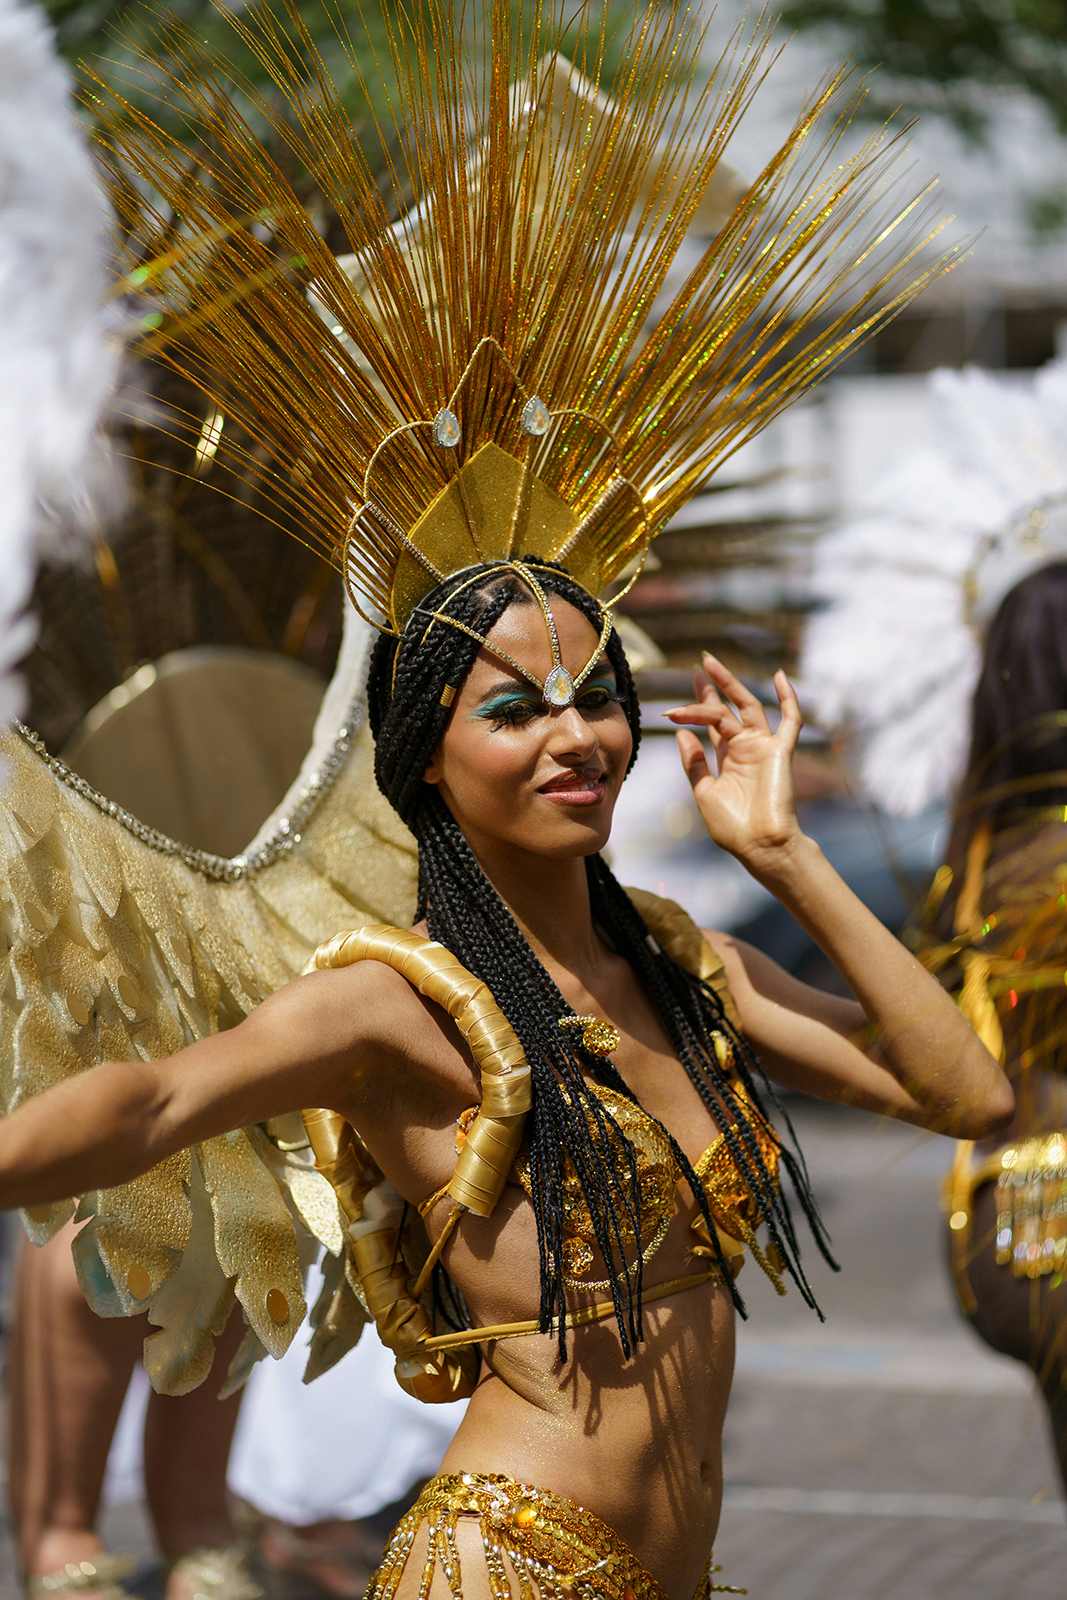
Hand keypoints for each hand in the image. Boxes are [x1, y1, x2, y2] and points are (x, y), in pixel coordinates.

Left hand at [663, 653, 802, 873]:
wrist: (760, 846)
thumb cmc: (733, 827)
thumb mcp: (704, 792)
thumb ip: (694, 763)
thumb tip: (681, 735)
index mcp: (728, 758)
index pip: (712, 724)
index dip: (695, 708)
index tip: (674, 701)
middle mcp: (746, 748)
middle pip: (727, 709)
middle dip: (712, 688)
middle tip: (697, 668)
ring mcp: (764, 747)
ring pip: (747, 707)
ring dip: (730, 685)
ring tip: (711, 664)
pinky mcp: (781, 752)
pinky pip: (790, 720)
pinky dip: (787, 698)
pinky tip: (779, 676)